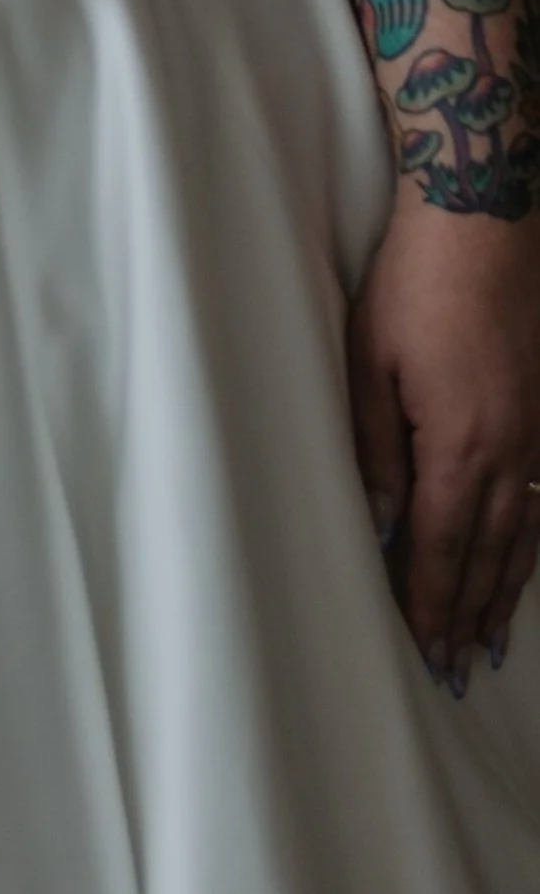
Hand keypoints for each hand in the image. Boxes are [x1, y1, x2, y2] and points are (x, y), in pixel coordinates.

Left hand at [347, 197, 539, 685]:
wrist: (482, 224)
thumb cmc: (413, 286)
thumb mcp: (370, 365)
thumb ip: (378, 451)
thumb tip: (384, 523)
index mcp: (459, 446)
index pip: (443, 548)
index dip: (434, 604)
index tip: (427, 651)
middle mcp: (510, 451)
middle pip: (490, 554)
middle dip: (470, 614)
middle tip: (459, 668)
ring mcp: (537, 432)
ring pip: (525, 533)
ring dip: (505, 590)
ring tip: (492, 638)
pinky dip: (532, 541)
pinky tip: (524, 557)